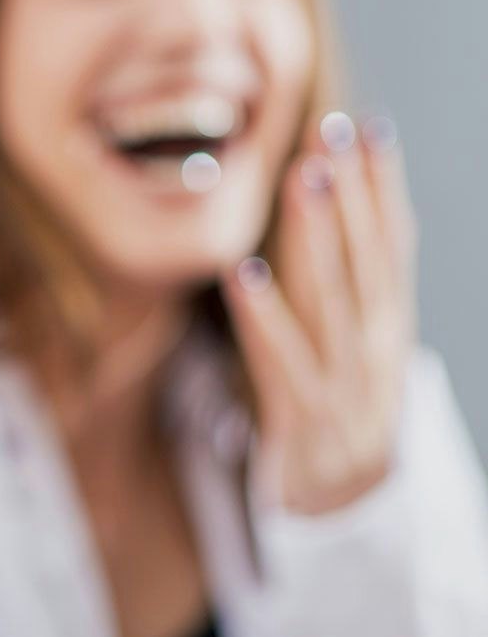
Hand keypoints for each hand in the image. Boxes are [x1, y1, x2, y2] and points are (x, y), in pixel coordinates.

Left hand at [221, 111, 418, 514]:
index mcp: (389, 325)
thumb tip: (325, 201)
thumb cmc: (337, 402)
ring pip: (333, 300)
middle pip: (366, 260)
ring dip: (320, 236)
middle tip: (332, 130)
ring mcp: (345, 386)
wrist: (346, 511)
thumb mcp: (351, 339)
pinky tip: (242, 269)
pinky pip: (281, 362)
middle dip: (352, 192)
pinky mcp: (304, 421)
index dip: (384, 185)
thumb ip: (341, 279)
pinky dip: (265, 315)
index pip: (393, 245)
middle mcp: (376, 349)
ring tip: (304, 177)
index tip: (370, 126)